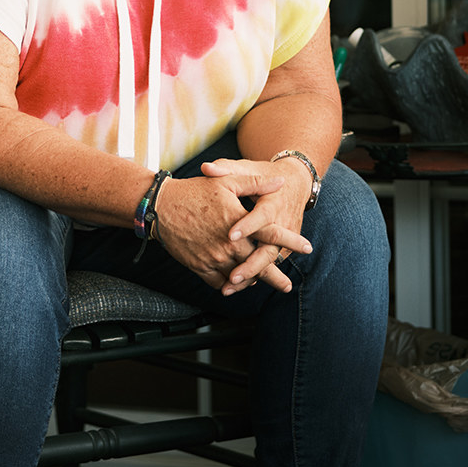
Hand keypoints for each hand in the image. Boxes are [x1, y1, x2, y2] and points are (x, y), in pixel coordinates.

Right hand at [152, 168, 310, 296]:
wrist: (160, 207)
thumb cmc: (194, 191)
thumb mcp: (227, 181)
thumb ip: (255, 183)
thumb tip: (280, 182)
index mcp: (239, 222)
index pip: (272, 234)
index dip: (291, 241)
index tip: (307, 248)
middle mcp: (229, 244)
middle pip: (259, 264)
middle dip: (275, 276)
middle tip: (286, 285)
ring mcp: (214, 258)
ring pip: (239, 277)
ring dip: (252, 281)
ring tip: (261, 283)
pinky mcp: (200, 266)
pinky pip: (219, 282)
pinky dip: (229, 284)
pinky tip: (235, 283)